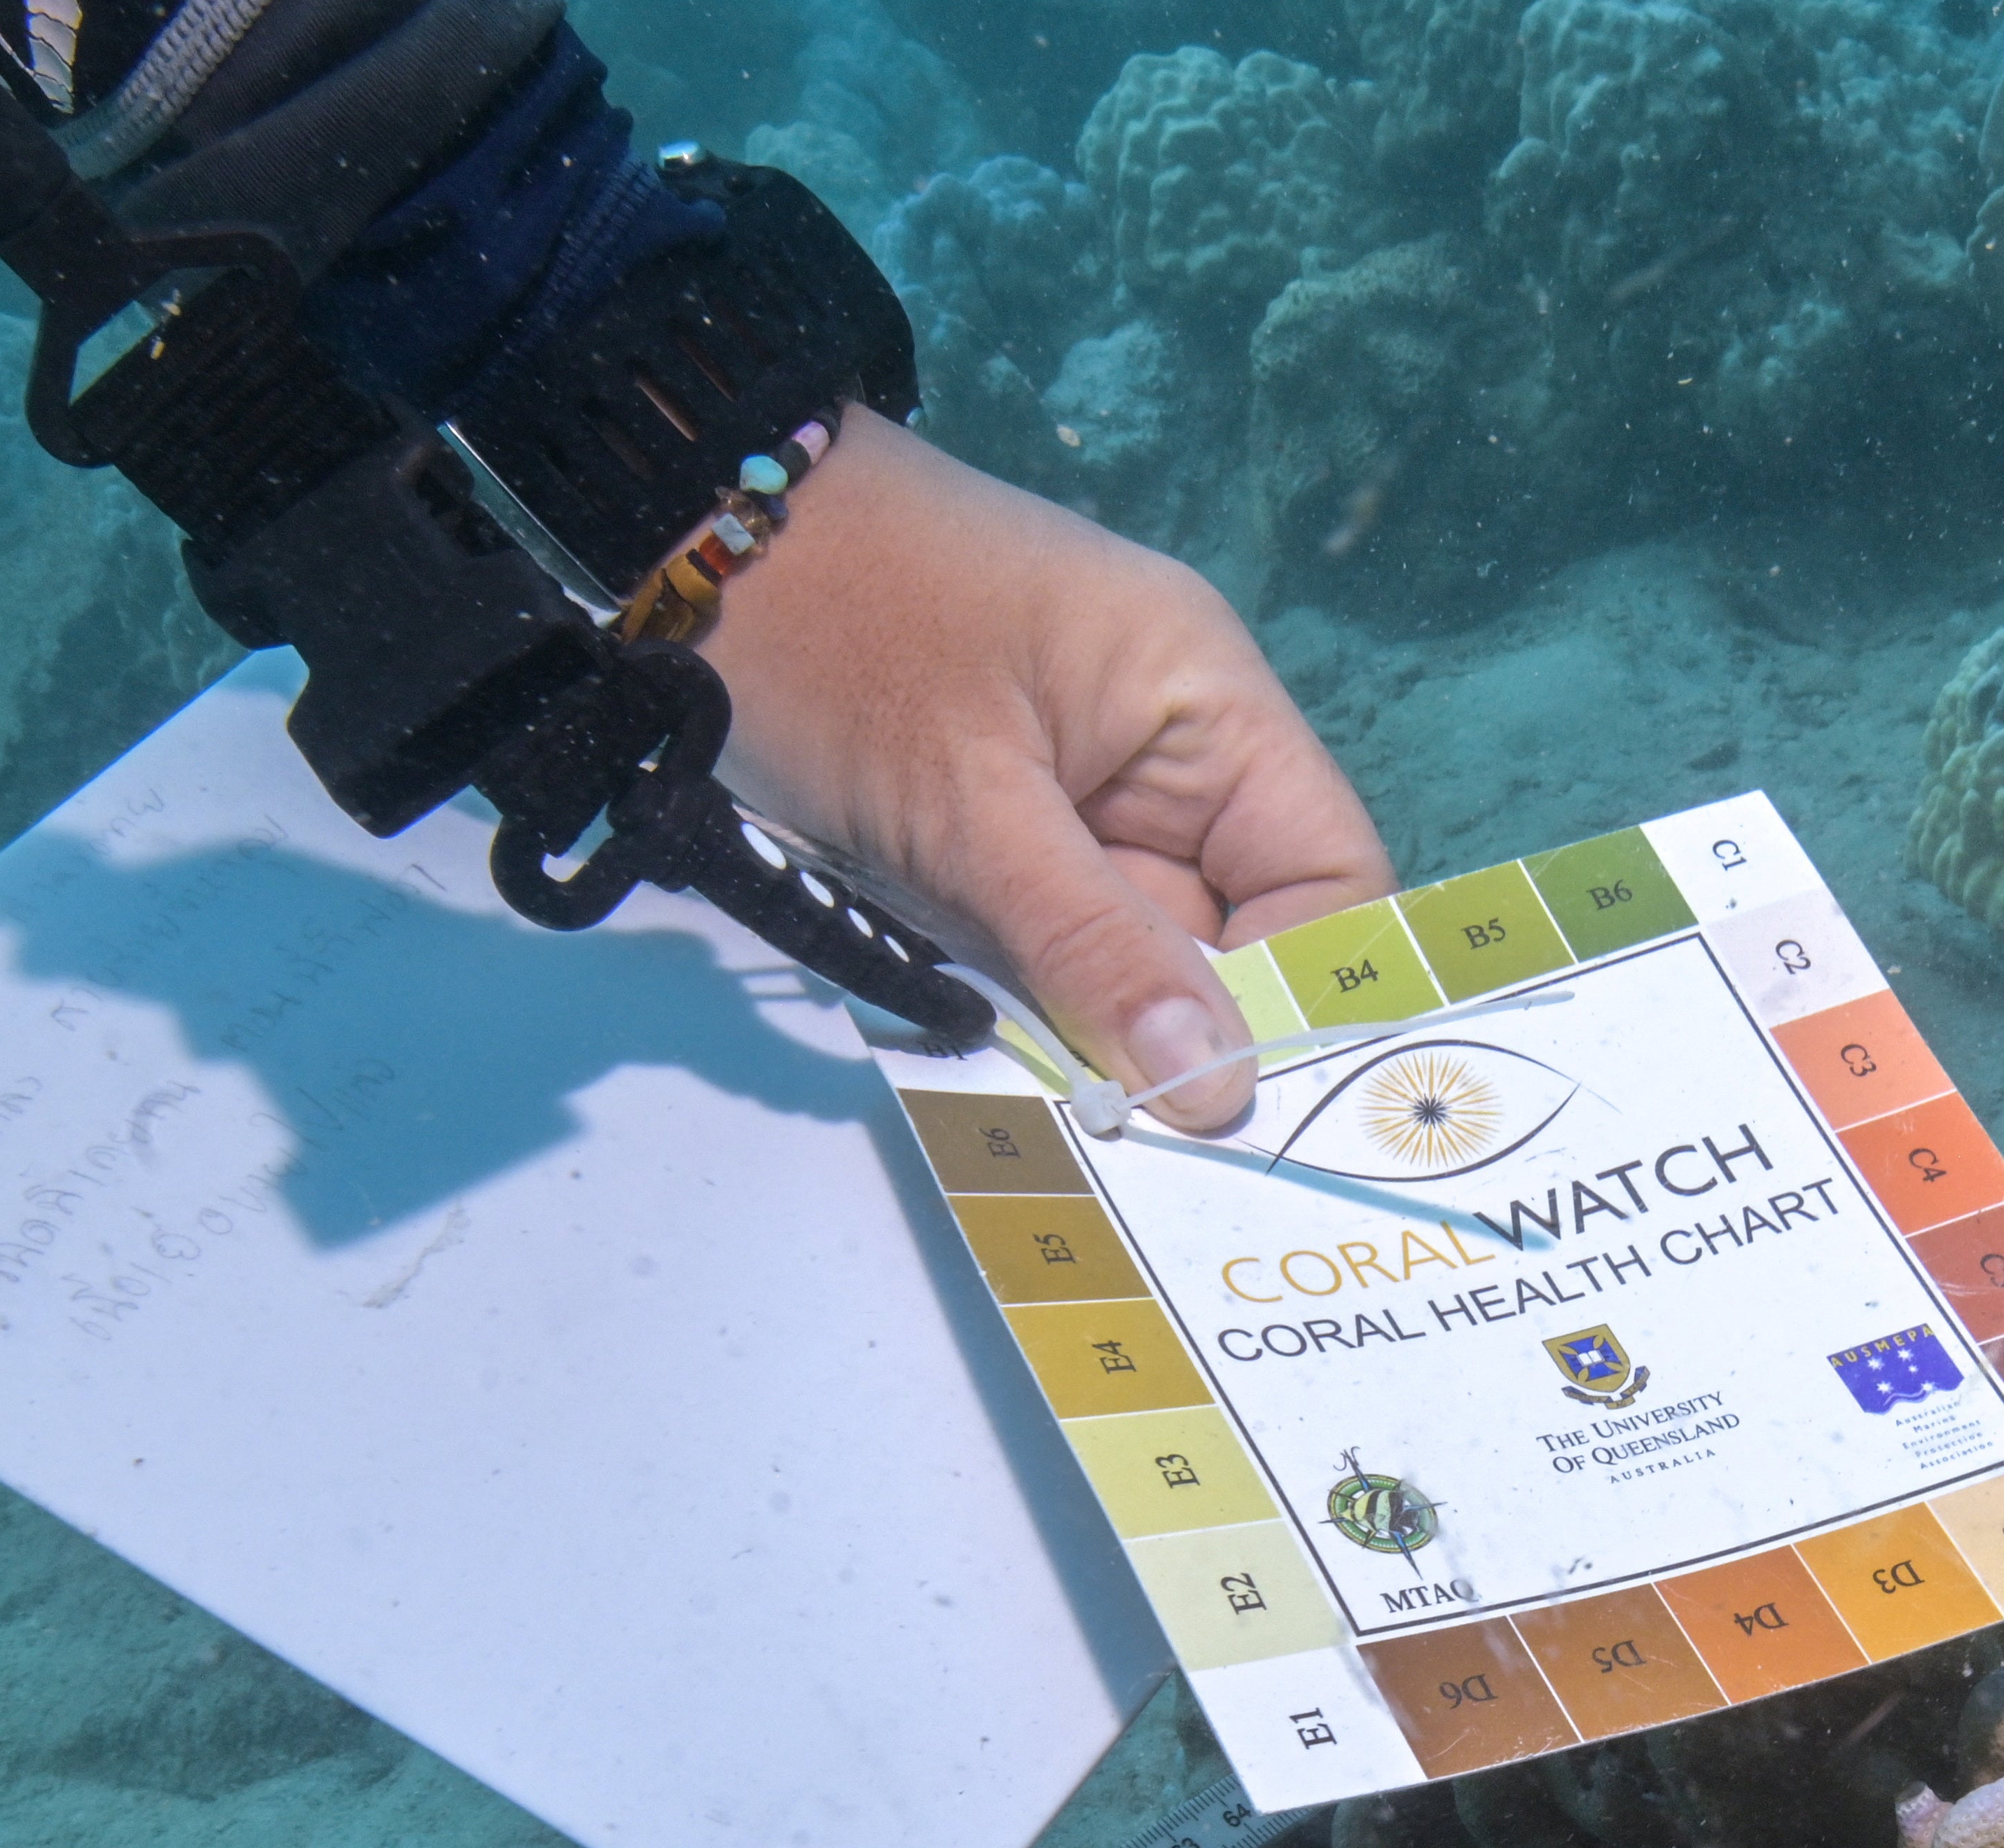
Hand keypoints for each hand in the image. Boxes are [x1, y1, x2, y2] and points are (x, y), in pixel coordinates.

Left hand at [698, 415, 1388, 1132]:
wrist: (674, 536)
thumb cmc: (835, 634)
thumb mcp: (967, 805)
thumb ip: (1096, 947)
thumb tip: (1225, 1086)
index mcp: (1205, 705)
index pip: (1329, 878)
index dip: (1305, 994)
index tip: (1243, 1105)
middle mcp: (1170, 754)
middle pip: (1236, 934)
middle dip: (1186, 1039)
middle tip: (1144, 1155)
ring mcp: (1081, 796)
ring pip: (1135, 956)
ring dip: (1095, 1034)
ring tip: (1064, 1121)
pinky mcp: (1000, 832)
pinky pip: (1052, 944)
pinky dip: (1029, 1005)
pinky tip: (1005, 1069)